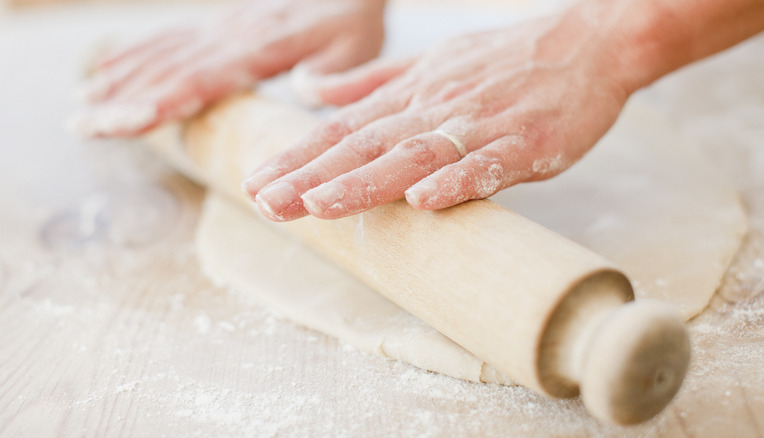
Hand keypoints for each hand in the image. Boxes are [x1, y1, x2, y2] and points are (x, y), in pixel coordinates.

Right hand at [70, 0, 385, 136]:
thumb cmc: (350, 22)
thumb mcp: (352, 47)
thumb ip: (329, 72)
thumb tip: (304, 89)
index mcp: (260, 48)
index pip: (203, 77)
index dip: (162, 99)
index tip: (125, 120)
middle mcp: (229, 38)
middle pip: (167, 70)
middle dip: (122, 99)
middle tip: (80, 125)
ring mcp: (218, 31)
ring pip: (160, 56)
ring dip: (118, 80)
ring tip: (79, 107)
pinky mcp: (216, 29)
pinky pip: (168, 40)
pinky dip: (134, 55)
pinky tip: (105, 68)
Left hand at [243, 11, 630, 220]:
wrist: (587, 41)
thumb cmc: (504, 59)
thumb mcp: (427, 63)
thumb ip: (368, 82)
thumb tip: (307, 89)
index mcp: (410, 94)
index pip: (342, 128)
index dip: (298, 157)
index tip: (256, 183)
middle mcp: (435, 107)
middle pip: (365, 144)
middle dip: (312, 176)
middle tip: (266, 203)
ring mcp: (480, 124)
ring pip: (415, 154)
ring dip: (367, 181)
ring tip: (321, 206)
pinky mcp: (527, 142)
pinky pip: (489, 163)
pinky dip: (458, 180)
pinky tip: (425, 201)